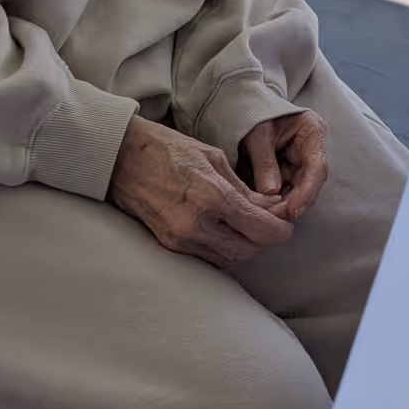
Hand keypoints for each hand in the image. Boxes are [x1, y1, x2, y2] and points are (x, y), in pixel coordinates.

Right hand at [108, 116, 293, 268]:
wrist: (122, 158)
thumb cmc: (168, 149)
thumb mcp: (214, 158)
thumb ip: (244, 189)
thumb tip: (272, 208)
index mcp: (212, 196)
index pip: (260, 229)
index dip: (280, 230)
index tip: (286, 224)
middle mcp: (197, 224)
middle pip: (248, 250)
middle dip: (265, 240)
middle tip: (271, 224)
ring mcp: (181, 239)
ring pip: (229, 260)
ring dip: (244, 247)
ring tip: (248, 226)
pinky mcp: (169, 246)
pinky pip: (208, 258)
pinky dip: (223, 250)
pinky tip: (226, 232)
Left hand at [242, 111, 329, 222]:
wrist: (248, 109)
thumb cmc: (256, 114)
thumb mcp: (258, 135)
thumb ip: (265, 162)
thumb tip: (271, 193)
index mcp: (313, 132)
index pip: (316, 166)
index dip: (306, 191)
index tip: (293, 210)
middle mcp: (312, 150)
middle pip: (310, 183)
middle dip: (294, 203)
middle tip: (275, 218)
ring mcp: (302, 162)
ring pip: (299, 191)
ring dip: (284, 205)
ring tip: (267, 215)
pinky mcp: (290, 172)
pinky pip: (287, 191)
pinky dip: (277, 201)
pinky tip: (265, 209)